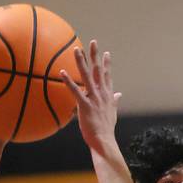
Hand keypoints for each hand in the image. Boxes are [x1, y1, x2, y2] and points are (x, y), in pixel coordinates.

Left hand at [60, 40, 121, 155]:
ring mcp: (94, 99)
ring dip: (82, 62)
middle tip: (92, 42)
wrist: (104, 140)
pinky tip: (62, 73)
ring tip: (76, 50)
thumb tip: (119, 94)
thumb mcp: (113, 113)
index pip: (107, 76)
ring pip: (87, 77)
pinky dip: (69, 82)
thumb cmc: (106, 129)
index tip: (106, 53)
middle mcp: (102, 94)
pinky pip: (76, 91)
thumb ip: (115, 101)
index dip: (107, 64)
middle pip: (98, 71)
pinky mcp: (85, 105)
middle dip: (95, 56)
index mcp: (108, 95)